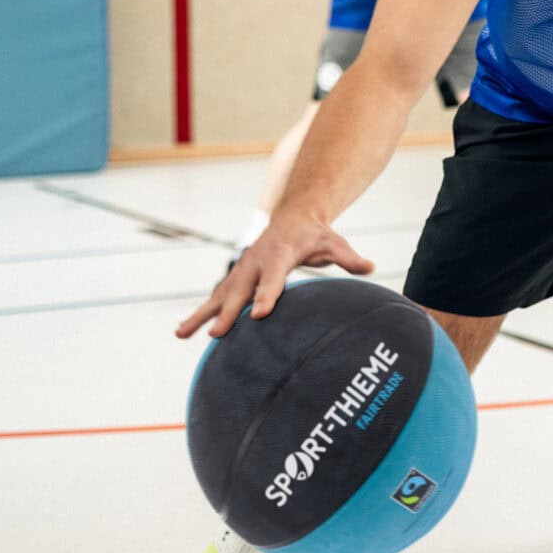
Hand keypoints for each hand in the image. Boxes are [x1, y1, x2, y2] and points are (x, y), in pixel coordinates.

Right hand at [178, 212, 375, 339]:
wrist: (292, 218)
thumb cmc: (315, 235)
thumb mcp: (334, 242)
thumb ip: (348, 257)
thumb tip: (370, 267)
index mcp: (281, 254)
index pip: (274, 278)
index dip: (267, 295)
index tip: (258, 315)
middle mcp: (256, 263)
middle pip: (240, 290)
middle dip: (228, 313)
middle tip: (217, 335)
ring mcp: (242, 271)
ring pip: (220, 295)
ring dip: (200, 315)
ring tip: (181, 334)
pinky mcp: (235, 279)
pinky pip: (216, 298)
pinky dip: (201, 313)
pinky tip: (184, 331)